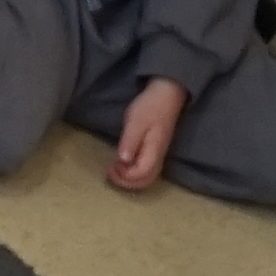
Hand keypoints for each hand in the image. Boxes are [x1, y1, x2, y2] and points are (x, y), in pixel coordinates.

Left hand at [106, 78, 187, 192]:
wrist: (166, 94)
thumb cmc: (150, 106)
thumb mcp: (136, 122)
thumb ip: (130, 141)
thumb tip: (123, 160)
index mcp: (154, 151)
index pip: (141, 175)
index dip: (124, 176)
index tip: (110, 166)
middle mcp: (158, 157)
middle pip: (144, 181)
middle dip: (125, 182)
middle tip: (109, 171)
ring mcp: (158, 155)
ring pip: (145, 177)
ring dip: (128, 178)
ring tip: (114, 169)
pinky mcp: (154, 151)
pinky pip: (145, 169)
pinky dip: (132, 172)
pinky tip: (122, 163)